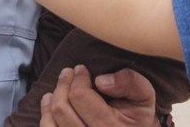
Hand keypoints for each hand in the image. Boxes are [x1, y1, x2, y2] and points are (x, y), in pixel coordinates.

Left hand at [40, 66, 159, 126]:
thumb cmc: (138, 116)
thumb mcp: (143, 96)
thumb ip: (129, 82)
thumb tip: (101, 81)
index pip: (80, 97)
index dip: (78, 78)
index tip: (81, 69)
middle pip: (62, 109)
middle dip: (62, 85)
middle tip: (67, 72)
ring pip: (51, 122)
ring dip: (52, 100)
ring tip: (58, 88)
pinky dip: (46, 116)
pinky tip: (49, 103)